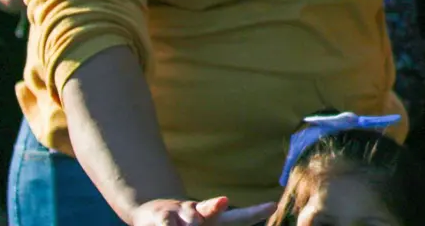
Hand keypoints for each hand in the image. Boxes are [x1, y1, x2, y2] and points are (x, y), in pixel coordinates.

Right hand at [130, 197, 275, 225]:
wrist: (152, 214)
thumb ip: (218, 222)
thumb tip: (242, 211)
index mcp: (215, 219)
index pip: (239, 217)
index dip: (255, 212)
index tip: (273, 206)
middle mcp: (201, 211)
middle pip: (211, 208)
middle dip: (216, 206)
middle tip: (223, 201)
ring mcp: (182, 211)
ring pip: (190, 221)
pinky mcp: (163, 214)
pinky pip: (168, 224)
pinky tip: (168, 224)